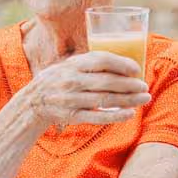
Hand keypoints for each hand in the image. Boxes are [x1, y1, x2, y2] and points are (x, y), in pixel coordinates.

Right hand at [28, 52, 151, 126]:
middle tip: (145, 87)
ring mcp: (72, 99)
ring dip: (128, 100)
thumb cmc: (58, 80)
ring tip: (144, 99)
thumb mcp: (69, 65)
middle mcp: (72, 81)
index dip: (122, 64)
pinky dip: (116, 116)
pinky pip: (98, 116)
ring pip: (106, 100)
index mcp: (73, 65)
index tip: (136, 70)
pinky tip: (130, 114)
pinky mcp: (72, 115)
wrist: (33, 102)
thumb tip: (125, 63)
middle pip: (107, 82)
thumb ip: (91, 63)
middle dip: (130, 85)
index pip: (101, 60)